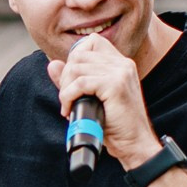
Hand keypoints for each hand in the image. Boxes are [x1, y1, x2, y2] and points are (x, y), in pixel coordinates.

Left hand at [49, 32, 159, 167]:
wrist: (134, 144)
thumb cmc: (116, 125)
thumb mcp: (93, 98)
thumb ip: (74, 80)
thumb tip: (52, 64)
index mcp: (121, 64)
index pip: (92, 42)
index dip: (75, 58)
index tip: (72, 82)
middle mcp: (122, 64)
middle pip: (80, 54)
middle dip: (65, 76)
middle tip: (67, 97)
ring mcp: (120, 72)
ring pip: (76, 68)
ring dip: (65, 88)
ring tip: (68, 106)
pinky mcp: (115, 85)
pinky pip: (80, 83)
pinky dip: (68, 96)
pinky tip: (69, 110)